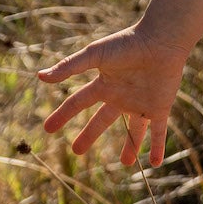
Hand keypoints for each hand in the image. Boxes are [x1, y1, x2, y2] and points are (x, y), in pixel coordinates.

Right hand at [37, 24, 186, 167]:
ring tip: (126, 163)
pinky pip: (157, 131)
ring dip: (130, 147)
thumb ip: (69, 66)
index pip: (78, 103)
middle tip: (76, 151)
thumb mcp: (95, 55)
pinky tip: (156, 162)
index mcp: (104, 84)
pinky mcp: (159, 107)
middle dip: (89, 135)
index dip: (63, 115)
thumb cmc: (128, 44)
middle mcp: (121, 96)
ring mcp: (141, 103)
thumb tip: (41, 76)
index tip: (47, 129)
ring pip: (134, 130)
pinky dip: (157, 147)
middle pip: (102, 120)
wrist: (161, 40)